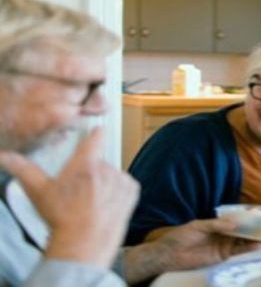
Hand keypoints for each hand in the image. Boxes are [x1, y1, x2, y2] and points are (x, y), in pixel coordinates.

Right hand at [0, 128, 138, 267]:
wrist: (83, 246)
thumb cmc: (60, 218)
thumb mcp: (39, 192)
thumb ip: (23, 169)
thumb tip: (3, 156)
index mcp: (85, 164)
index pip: (96, 138)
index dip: (96, 134)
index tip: (97, 131)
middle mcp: (106, 169)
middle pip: (99, 162)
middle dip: (91, 172)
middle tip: (80, 192)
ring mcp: (121, 180)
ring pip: (112, 174)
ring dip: (105, 183)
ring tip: (92, 202)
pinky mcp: (132, 192)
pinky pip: (125, 184)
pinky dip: (118, 192)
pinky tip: (105, 205)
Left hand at [123, 219, 260, 283]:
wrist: (168, 255)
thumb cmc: (180, 236)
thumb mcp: (197, 226)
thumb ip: (216, 225)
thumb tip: (235, 224)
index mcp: (217, 224)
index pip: (236, 219)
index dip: (249, 217)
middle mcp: (223, 234)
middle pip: (243, 231)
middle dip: (257, 229)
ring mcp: (223, 245)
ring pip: (243, 241)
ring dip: (256, 240)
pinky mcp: (222, 256)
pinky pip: (237, 252)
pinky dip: (247, 249)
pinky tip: (257, 246)